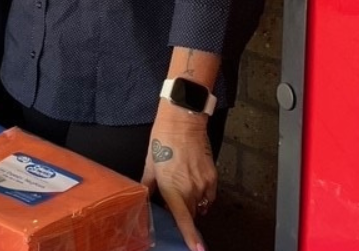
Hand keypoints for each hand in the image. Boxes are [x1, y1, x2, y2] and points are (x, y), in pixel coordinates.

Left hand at [141, 105, 217, 250]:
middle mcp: (191, 190)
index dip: (190, 236)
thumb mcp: (149, 163)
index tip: (197, 249)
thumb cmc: (162, 140)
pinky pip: (209, 195)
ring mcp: (204, 184)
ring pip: (201, 205)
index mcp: (172, 188)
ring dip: (193, 204)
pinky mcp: (213, 177)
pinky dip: (202, 195)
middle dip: (184, 215)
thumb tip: (145, 198)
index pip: (184, 219)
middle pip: (192, 214)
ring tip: (182, 188)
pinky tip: (192, 183)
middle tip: (175, 205)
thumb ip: (148, 184)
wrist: (183, 122)